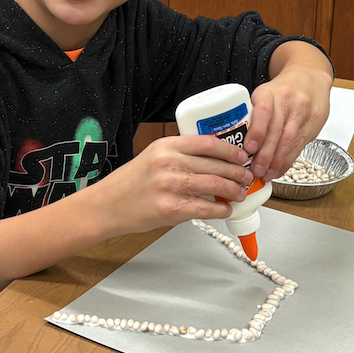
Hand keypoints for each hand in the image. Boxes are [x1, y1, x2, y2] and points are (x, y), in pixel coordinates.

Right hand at [92, 134, 252, 237]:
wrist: (107, 205)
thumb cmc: (131, 182)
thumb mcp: (153, 156)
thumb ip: (180, 155)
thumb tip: (215, 161)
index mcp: (166, 145)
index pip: (208, 143)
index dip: (230, 150)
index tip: (242, 156)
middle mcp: (168, 162)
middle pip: (215, 165)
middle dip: (237, 172)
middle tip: (246, 177)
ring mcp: (169, 186)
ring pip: (214, 186)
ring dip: (233, 191)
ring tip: (240, 193)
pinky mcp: (170, 209)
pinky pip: (205, 209)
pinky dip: (220, 210)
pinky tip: (225, 210)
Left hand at [244, 67, 330, 182]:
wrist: (309, 77)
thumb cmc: (281, 90)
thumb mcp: (264, 94)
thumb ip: (252, 115)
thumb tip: (234, 144)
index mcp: (269, 93)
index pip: (264, 111)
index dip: (257, 132)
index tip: (249, 149)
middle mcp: (287, 101)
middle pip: (277, 131)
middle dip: (265, 155)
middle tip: (255, 171)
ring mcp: (303, 111)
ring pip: (289, 140)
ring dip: (277, 162)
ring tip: (266, 174)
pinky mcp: (314, 122)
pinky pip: (300, 145)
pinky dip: (288, 160)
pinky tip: (279, 169)